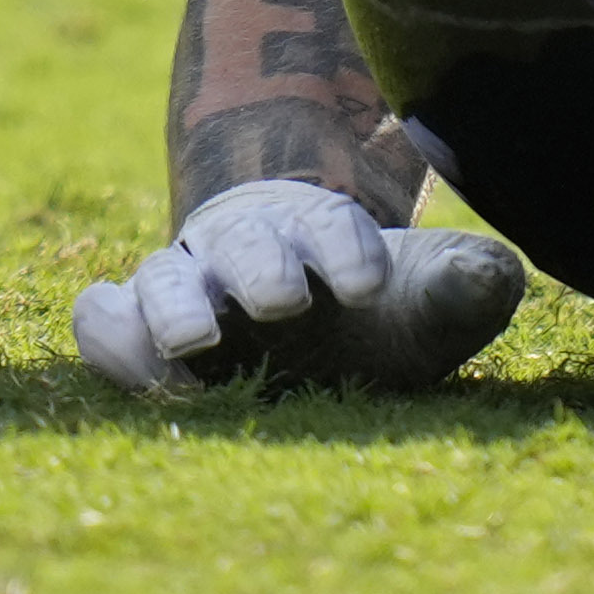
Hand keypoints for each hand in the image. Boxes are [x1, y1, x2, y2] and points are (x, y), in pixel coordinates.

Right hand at [69, 179, 526, 397]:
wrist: (309, 310)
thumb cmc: (382, 308)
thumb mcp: (433, 298)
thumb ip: (467, 283)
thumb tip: (488, 273)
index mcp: (323, 229)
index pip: (333, 222)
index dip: (349, 247)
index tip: (371, 284)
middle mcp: (246, 248)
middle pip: (246, 242)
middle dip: (263, 266)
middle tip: (285, 300)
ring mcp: (185, 283)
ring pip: (163, 276)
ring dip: (174, 306)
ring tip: (196, 343)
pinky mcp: (137, 326)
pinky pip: (105, 318)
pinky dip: (112, 335)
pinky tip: (143, 370)